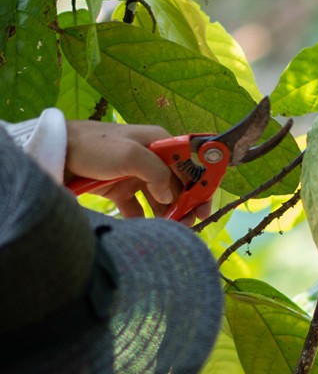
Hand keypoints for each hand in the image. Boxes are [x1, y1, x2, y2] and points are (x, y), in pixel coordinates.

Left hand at [64, 120, 210, 224]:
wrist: (57, 152)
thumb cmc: (95, 147)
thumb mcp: (130, 154)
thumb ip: (157, 173)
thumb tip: (171, 196)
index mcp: (159, 143)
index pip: (190, 164)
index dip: (202, 185)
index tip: (204, 208)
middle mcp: (151, 158)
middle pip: (178, 185)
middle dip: (186, 205)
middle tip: (188, 225)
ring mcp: (135, 175)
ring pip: (161, 199)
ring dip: (169, 214)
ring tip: (172, 230)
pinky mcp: (119, 190)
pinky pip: (139, 209)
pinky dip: (146, 220)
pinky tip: (151, 230)